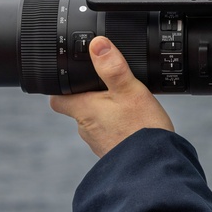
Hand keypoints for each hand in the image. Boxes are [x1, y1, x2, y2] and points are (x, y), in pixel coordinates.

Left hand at [50, 36, 172, 157]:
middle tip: (107, 86)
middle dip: (90, 97)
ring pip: (96, 122)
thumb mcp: (129, 89)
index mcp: (84, 110)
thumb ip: (113, 67)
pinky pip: (111, 135)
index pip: (57, 98)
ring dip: (106, 113)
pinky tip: (135, 124)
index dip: (60, 87)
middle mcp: (86, 128)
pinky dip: (119, 127)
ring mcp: (99, 142)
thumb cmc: (141, 129)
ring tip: (127, 105)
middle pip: (79, 108)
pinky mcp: (113, 152)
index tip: (68, 78)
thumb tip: (97, 44)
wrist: (154, 167)